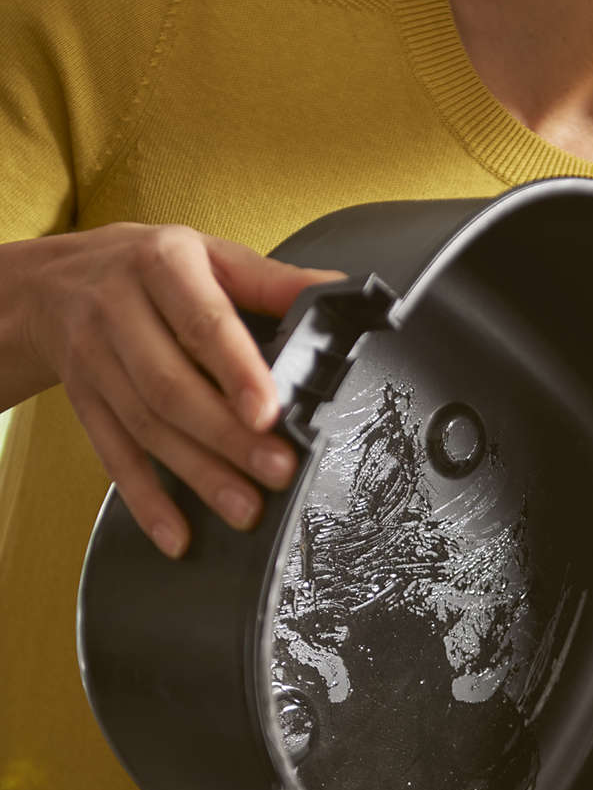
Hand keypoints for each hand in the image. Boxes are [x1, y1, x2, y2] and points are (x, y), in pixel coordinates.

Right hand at [5, 223, 344, 555]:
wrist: (53, 282)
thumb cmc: (152, 268)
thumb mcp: (210, 254)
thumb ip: (274, 281)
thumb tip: (342, 294)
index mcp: (160, 264)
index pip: (201, 321)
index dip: (235, 370)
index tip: (268, 412)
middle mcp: (117, 310)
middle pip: (170, 385)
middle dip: (227, 436)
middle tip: (277, 472)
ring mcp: (93, 360)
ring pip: (146, 426)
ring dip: (197, 474)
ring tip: (244, 509)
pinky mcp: (83, 402)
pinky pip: (112, 456)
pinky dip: (145, 501)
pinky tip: (177, 535)